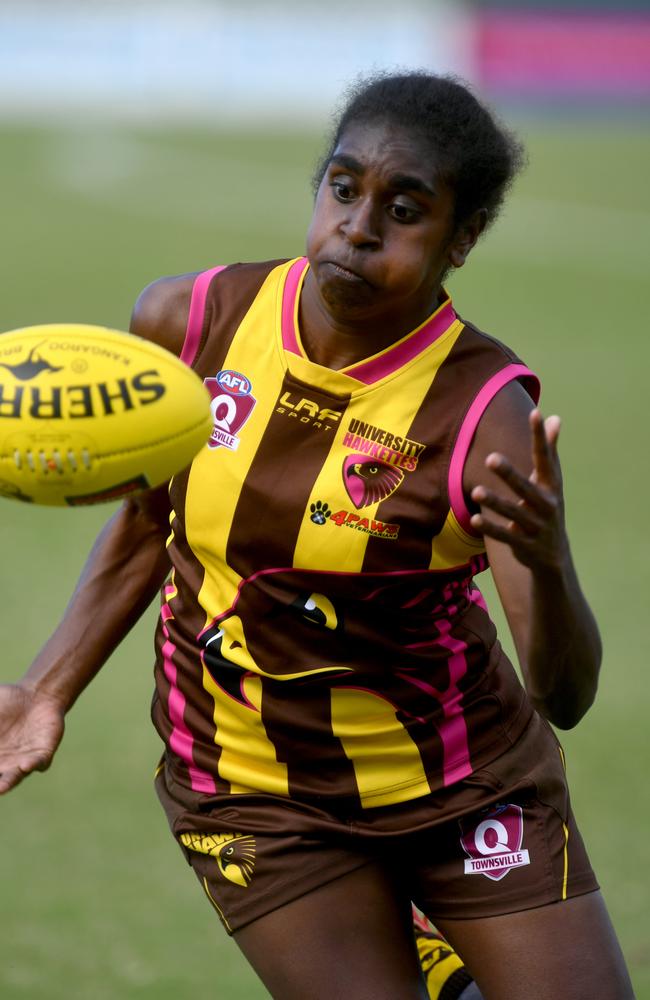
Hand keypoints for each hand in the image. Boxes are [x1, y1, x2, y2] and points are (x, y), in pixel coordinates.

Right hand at [0, 684, 64, 793]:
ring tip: (1, 788)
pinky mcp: (43, 754)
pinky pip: (39, 763)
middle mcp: (4, 764)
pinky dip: (33, 765)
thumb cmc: (6, 702)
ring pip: (15, 777)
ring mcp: (23, 761)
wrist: (37, 695)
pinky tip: (25, 764)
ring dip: (8, 783)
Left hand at [469, 409, 568, 571]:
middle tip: (491, 458)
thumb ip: (550, 451)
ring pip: (514, 513)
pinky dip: (491, 528)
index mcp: (552, 487)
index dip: (541, 437)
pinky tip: (475, 518)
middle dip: (510, 474)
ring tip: (477, 490)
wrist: (554, 556)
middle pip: (527, 488)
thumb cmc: (546, 508)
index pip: (546, 458)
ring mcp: (537, 527)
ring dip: (496, 502)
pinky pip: (506, 536)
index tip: (536, 413)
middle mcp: (547, 506)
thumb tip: (556, 418)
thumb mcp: (551, 482)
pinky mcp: (525, 545)